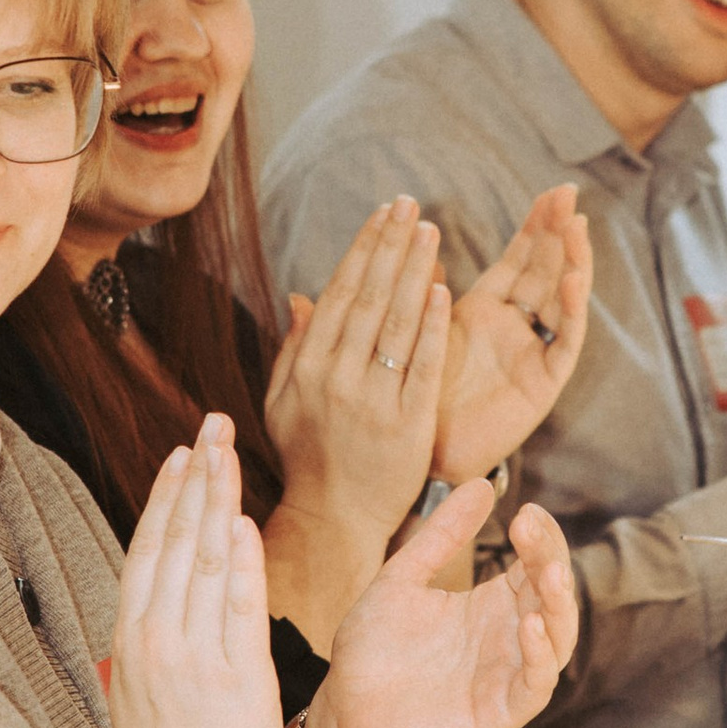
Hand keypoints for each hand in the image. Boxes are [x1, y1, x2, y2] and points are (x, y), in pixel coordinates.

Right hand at [107, 418, 291, 727]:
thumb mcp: (135, 699)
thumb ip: (144, 648)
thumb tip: (145, 612)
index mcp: (130, 640)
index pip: (149, 550)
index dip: (167, 497)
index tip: (184, 454)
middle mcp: (156, 640)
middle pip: (175, 541)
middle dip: (196, 477)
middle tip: (212, 424)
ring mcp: (194, 658)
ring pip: (206, 563)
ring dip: (218, 501)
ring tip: (229, 452)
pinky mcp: (236, 679)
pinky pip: (239, 608)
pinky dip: (242, 561)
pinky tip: (245, 522)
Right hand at [265, 199, 447, 552]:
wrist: (334, 522)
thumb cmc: (308, 459)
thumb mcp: (283, 403)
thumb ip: (294, 349)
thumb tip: (301, 296)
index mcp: (308, 368)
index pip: (340, 293)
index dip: (363, 249)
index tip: (383, 213)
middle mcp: (337, 379)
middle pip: (370, 298)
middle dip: (391, 246)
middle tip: (411, 205)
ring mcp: (373, 402)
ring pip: (397, 324)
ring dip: (415, 272)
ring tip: (431, 232)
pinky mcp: (408, 426)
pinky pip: (422, 367)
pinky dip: (432, 327)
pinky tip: (443, 290)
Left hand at [309, 486, 577, 727]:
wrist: (345, 711)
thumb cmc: (374, 650)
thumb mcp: (403, 580)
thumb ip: (441, 536)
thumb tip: (481, 483)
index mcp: (491, 604)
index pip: (535, 564)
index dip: (540, 538)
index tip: (525, 511)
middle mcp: (508, 637)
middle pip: (552, 596)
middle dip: (551, 561)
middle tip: (533, 531)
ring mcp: (507, 675)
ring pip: (557, 640)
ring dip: (559, 606)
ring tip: (548, 573)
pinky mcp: (499, 713)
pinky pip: (535, 686)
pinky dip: (541, 657)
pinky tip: (531, 626)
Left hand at [433, 188, 593, 482]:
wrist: (420, 456)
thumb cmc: (414, 395)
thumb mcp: (419, 331)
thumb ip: (421, 290)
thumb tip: (412, 243)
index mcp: (486, 311)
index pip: (520, 259)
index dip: (536, 226)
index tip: (551, 191)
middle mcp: (516, 328)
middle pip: (546, 270)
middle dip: (558, 232)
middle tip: (568, 193)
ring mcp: (533, 354)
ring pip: (562, 300)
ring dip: (571, 262)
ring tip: (577, 226)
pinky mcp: (542, 385)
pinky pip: (563, 344)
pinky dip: (570, 311)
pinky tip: (570, 280)